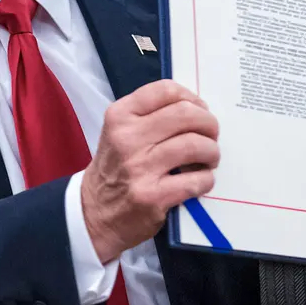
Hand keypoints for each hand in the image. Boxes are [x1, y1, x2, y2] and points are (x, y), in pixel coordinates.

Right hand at [81, 80, 219, 263]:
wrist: (94, 214)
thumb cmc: (116, 168)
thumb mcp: (119, 132)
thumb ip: (151, 116)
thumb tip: (198, 109)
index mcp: (120, 116)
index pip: (166, 90)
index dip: (192, 98)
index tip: (199, 110)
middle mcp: (127, 138)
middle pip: (186, 114)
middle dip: (209, 124)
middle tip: (211, 136)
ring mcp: (139, 168)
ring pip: (195, 145)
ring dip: (212, 152)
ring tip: (209, 159)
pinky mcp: (152, 197)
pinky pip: (196, 180)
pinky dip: (206, 180)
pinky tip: (200, 181)